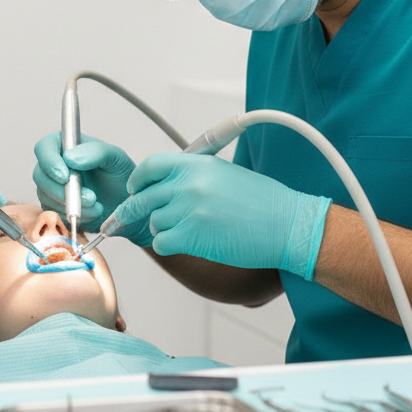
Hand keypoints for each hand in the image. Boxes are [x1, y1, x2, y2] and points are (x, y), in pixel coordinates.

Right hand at [32, 132, 134, 232]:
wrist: (125, 204)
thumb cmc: (121, 177)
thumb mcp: (115, 158)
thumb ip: (94, 152)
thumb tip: (69, 158)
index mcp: (67, 145)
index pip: (44, 148)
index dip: (49, 162)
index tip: (65, 176)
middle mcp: (56, 164)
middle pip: (40, 175)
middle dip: (63, 190)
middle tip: (90, 197)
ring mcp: (52, 186)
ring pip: (45, 196)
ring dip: (71, 204)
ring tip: (96, 206)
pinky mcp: (54, 206)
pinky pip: (53, 212)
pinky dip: (71, 215)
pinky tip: (91, 213)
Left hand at [114, 153, 330, 277]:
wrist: (286, 225)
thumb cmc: (263, 202)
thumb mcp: (225, 173)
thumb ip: (194, 175)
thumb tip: (166, 183)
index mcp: (196, 165)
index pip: (151, 166)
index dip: (138, 179)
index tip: (134, 189)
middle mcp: (188, 184)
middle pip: (143, 197)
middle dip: (132, 210)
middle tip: (125, 217)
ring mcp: (188, 210)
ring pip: (153, 222)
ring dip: (162, 229)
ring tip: (185, 230)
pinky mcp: (191, 237)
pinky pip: (161, 243)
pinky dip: (168, 246)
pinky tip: (185, 243)